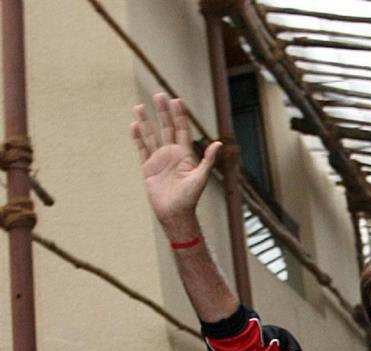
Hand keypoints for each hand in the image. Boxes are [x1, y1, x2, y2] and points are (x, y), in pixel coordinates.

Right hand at [130, 94, 220, 231]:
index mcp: (185, 154)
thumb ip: (207, 160)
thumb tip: (218, 144)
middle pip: (167, 127)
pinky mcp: (148, 167)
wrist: (175, 215)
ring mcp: (159, 160)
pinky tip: (133, 126)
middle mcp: (172, 154)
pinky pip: (141, 149)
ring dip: (145, 121)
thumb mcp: (200, 178)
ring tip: (138, 106)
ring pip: (151, 136)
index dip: (179, 115)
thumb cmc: (190, 199)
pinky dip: (137, 138)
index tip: (176, 100)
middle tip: (158, 95)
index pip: (182, 129)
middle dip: (163, 112)